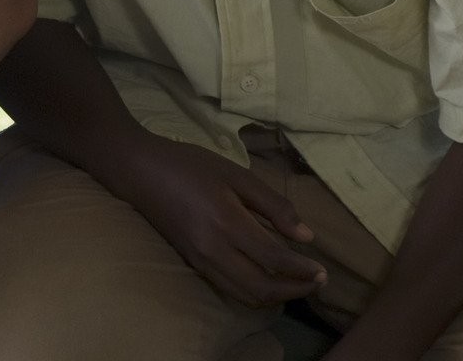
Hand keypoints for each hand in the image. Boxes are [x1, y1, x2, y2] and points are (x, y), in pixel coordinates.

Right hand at [115, 136, 326, 307]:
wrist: (139, 171)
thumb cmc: (189, 165)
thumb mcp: (235, 174)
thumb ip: (272, 205)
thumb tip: (306, 236)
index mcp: (227, 222)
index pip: (274, 259)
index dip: (303, 270)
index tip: (323, 271)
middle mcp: (213, 249)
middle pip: (262, 288)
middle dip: (295, 290)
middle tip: (316, 282)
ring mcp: (201, 260)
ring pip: (246, 295)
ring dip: (276, 296)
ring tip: (297, 284)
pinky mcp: (193, 263)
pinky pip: (230, 288)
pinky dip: (254, 292)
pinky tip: (267, 278)